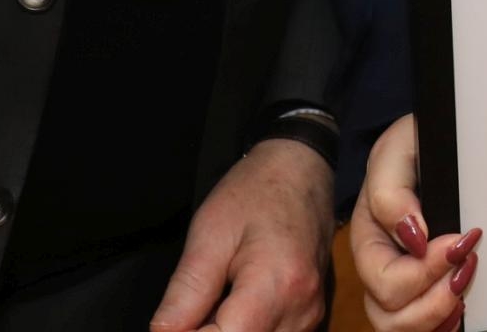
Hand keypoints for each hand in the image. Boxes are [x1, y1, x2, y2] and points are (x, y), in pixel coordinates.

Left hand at [149, 138, 334, 331]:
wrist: (300, 170)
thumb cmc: (255, 193)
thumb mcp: (208, 235)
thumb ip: (186, 293)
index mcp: (276, 287)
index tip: (174, 320)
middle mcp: (302, 311)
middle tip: (189, 308)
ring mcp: (312, 316)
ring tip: (212, 302)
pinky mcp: (312, 316)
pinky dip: (246, 330)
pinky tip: (231, 308)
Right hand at [351, 116, 479, 331]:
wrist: (432, 140)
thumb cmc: (413, 144)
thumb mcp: (398, 149)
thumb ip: (392, 191)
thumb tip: (412, 236)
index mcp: (368, 238)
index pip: (385, 281)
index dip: (424, 271)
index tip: (459, 241)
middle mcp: (380, 268)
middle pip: (391, 316)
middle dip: (434, 300)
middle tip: (467, 268)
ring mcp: (402, 283)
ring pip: (404, 328)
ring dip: (438, 316)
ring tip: (464, 288)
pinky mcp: (425, 288)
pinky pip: (426, 326)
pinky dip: (444, 324)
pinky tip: (461, 307)